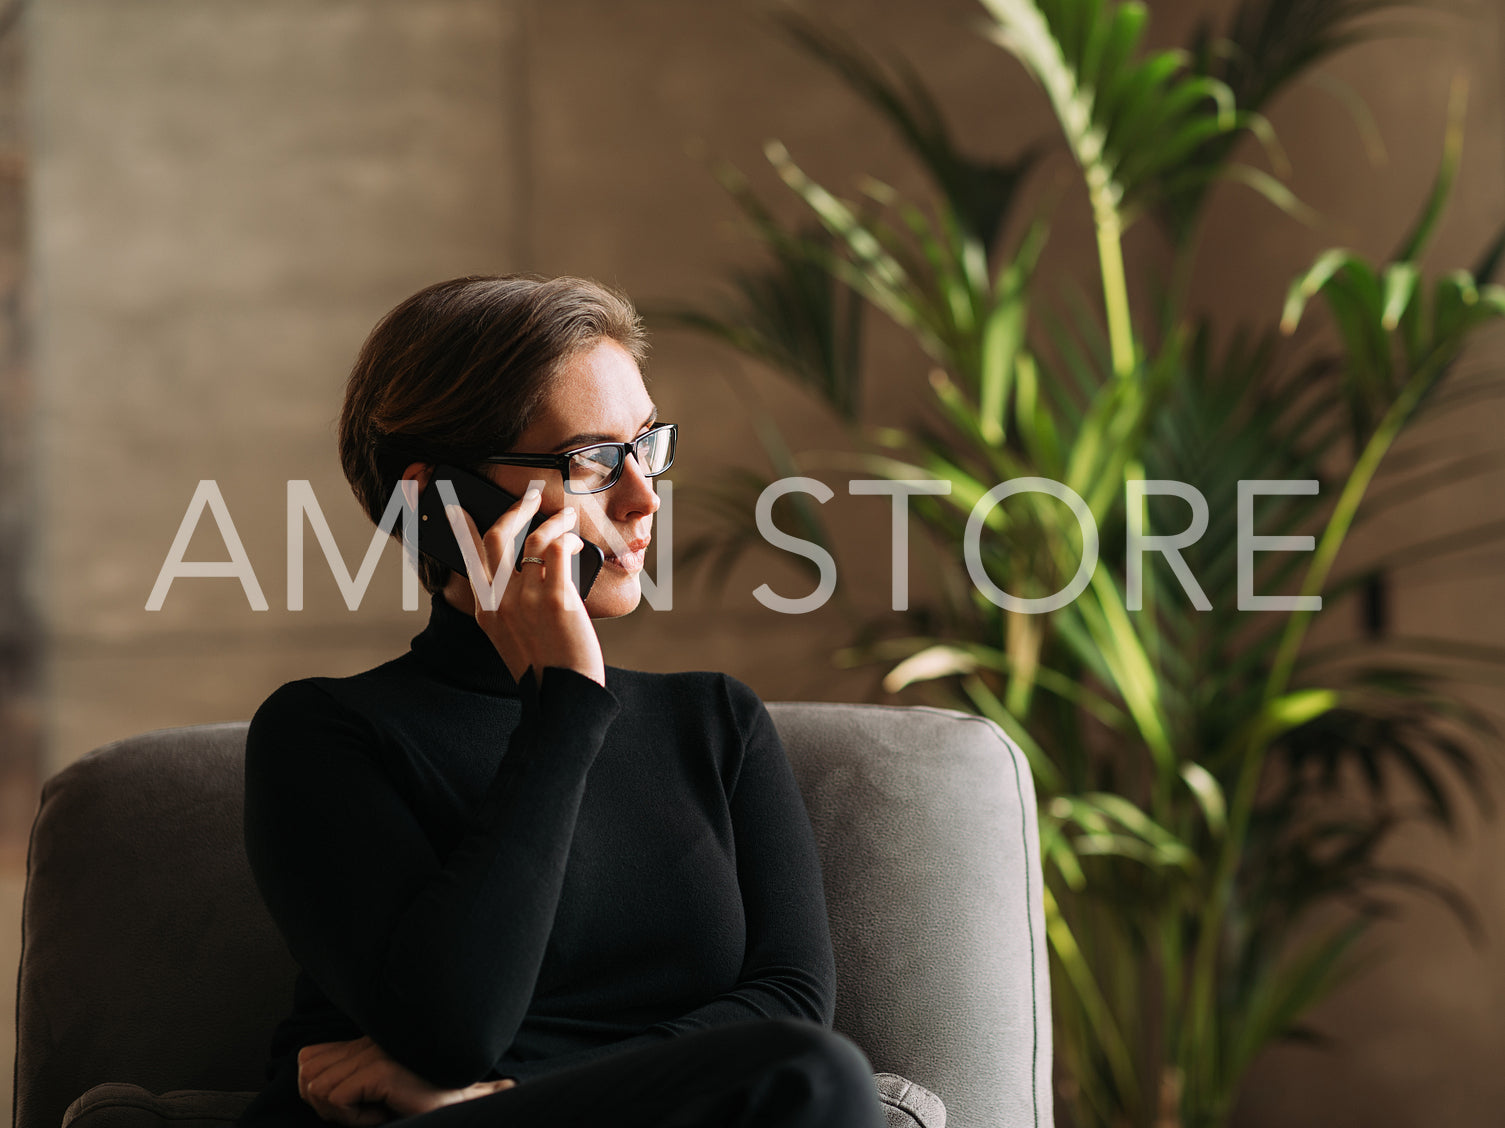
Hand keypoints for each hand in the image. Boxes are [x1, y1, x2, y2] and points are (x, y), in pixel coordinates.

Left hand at [297, 1036, 516, 1125]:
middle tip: (358, 1110)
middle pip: (306, 1074)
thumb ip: (348, 1076)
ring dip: (340, 1112)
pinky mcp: (381, 1070)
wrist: (458, 1104)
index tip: (350, 1104)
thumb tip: (310, 1084)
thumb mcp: (375, 1087)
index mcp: (364, 1041)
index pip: (308, 1058)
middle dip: (324, 1104)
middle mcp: (366, 1041)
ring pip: (317, 1089)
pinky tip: (382, 1112)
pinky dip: (354, 1118)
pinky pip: (339, 1101)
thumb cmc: (420, 1100)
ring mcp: (373, 1053)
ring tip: (372, 1110)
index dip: (317, 1091)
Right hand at [446, 486, 605, 686]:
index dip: (462, 528)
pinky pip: (558, 551)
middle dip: (515, 508)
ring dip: (554, 520)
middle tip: (531, 495)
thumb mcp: (512, 638)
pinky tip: (578, 544)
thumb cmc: (547, 668)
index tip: (457, 508)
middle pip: (495, 536)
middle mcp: (499, 601)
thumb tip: (531, 568)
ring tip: (568, 518)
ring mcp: (525, 600)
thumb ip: (511, 606)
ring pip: (533, 538)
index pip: (467, 557)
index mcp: (484, 610)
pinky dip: (568, 540)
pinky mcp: (556, 601)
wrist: (562, 698)